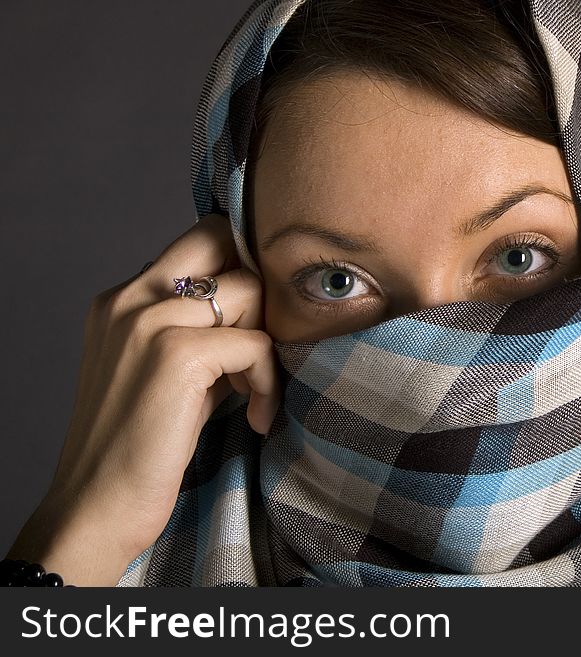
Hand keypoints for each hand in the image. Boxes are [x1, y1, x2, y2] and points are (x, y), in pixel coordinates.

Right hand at [7, 214, 281, 584]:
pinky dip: (268, 382)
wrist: (98, 506)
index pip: (200, 240)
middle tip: (257, 346)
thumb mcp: (168, 370)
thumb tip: (258, 307)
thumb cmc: (140, 445)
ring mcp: (150, 319)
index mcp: (124, 296)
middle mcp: (131, 294)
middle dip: (258, 286)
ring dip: (266, 341)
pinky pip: (256, 344)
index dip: (241, 270)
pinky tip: (257, 417)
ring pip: (249, 290)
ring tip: (251, 391)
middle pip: (221, 237)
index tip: (254, 323)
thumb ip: (200, 329)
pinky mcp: (178, 354)